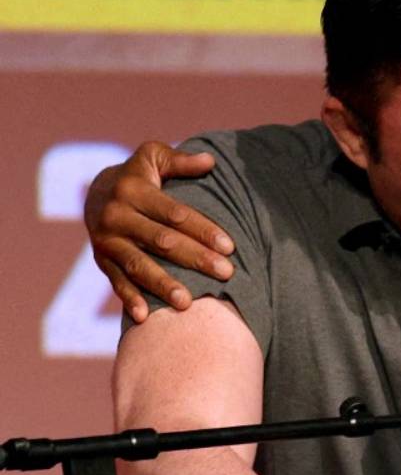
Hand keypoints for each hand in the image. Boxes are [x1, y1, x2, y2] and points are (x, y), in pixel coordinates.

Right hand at [85, 141, 235, 321]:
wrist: (95, 192)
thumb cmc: (139, 175)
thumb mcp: (153, 157)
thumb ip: (179, 161)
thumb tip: (210, 161)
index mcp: (133, 191)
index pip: (174, 214)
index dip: (203, 229)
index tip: (230, 247)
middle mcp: (116, 217)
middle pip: (162, 242)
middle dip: (195, 258)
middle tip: (225, 273)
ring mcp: (107, 241)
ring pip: (138, 266)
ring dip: (163, 285)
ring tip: (188, 303)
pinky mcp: (101, 260)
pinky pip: (116, 282)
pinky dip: (129, 299)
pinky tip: (145, 317)